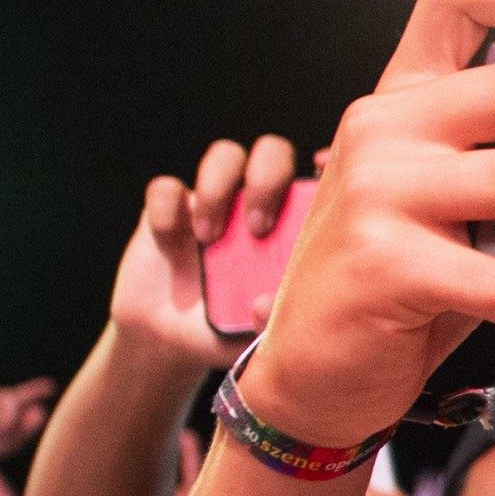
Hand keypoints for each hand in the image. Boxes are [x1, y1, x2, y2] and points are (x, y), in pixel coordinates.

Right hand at [114, 135, 303, 369]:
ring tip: (210, 238)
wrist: (171, 343)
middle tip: (258, 229)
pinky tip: (170, 245)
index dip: (329, 160)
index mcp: (295, 226)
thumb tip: (266, 305)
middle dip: (268, 179)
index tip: (322, 166)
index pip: (318, 176)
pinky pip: (165, 188)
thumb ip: (274, 322)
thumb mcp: (260, 336)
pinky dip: (166, 210)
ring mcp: (214, 201)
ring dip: (218, 187)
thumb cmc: (231, 332)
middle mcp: (258, 203)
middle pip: (273, 153)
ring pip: (225, 154)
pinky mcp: (170, 210)